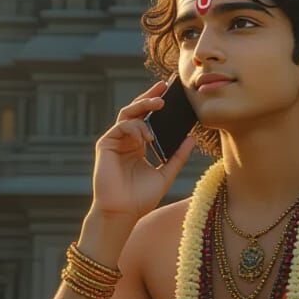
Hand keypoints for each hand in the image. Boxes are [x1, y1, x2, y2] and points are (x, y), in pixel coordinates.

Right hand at [90, 78, 195, 224]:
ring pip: (128, 114)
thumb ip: (177, 156)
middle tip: (165, 85)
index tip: (174, 91)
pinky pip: (121, 127)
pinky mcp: (105, 144)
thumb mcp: (165, 174)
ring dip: (144, 106)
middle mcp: (126, 141)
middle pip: (137, 111)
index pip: (149, 119)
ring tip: (159, 104)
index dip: (158, 104)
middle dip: (151, 95)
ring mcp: (115, 141)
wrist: (123, 213)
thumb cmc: (141, 198)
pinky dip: (135, 127)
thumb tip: (192, 138)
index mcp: (138, 145)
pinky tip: (147, 136)